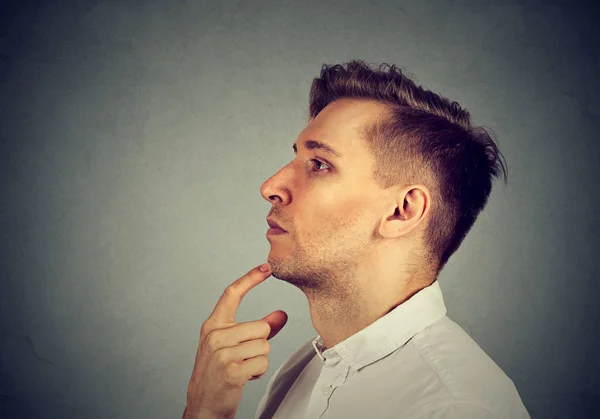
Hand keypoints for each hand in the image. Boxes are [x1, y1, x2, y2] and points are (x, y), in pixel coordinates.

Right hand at [183, 263, 287, 418]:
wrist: (203, 405)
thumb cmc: (219, 373)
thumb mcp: (234, 345)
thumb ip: (259, 328)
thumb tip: (281, 315)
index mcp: (213, 325)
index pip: (231, 294)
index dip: (250, 279)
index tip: (266, 267)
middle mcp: (214, 335)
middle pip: (260, 327)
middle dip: (261, 344)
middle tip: (245, 357)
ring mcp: (221, 353)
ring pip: (264, 346)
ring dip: (259, 360)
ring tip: (243, 368)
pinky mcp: (230, 371)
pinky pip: (262, 363)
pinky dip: (258, 373)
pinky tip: (244, 378)